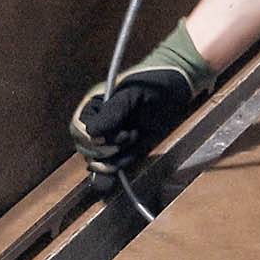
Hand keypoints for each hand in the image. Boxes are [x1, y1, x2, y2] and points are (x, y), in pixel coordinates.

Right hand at [70, 20, 214, 179]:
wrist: (180, 83)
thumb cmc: (156, 80)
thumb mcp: (134, 92)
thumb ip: (113, 112)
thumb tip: (93, 135)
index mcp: (96, 105)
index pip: (78, 128)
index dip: (89, 138)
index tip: (108, 140)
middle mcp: (102, 122)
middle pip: (86, 147)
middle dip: (103, 150)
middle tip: (127, 139)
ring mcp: (116, 135)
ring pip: (100, 159)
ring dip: (111, 161)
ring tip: (132, 143)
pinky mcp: (131, 146)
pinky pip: (115, 164)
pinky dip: (114, 172)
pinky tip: (114, 179)